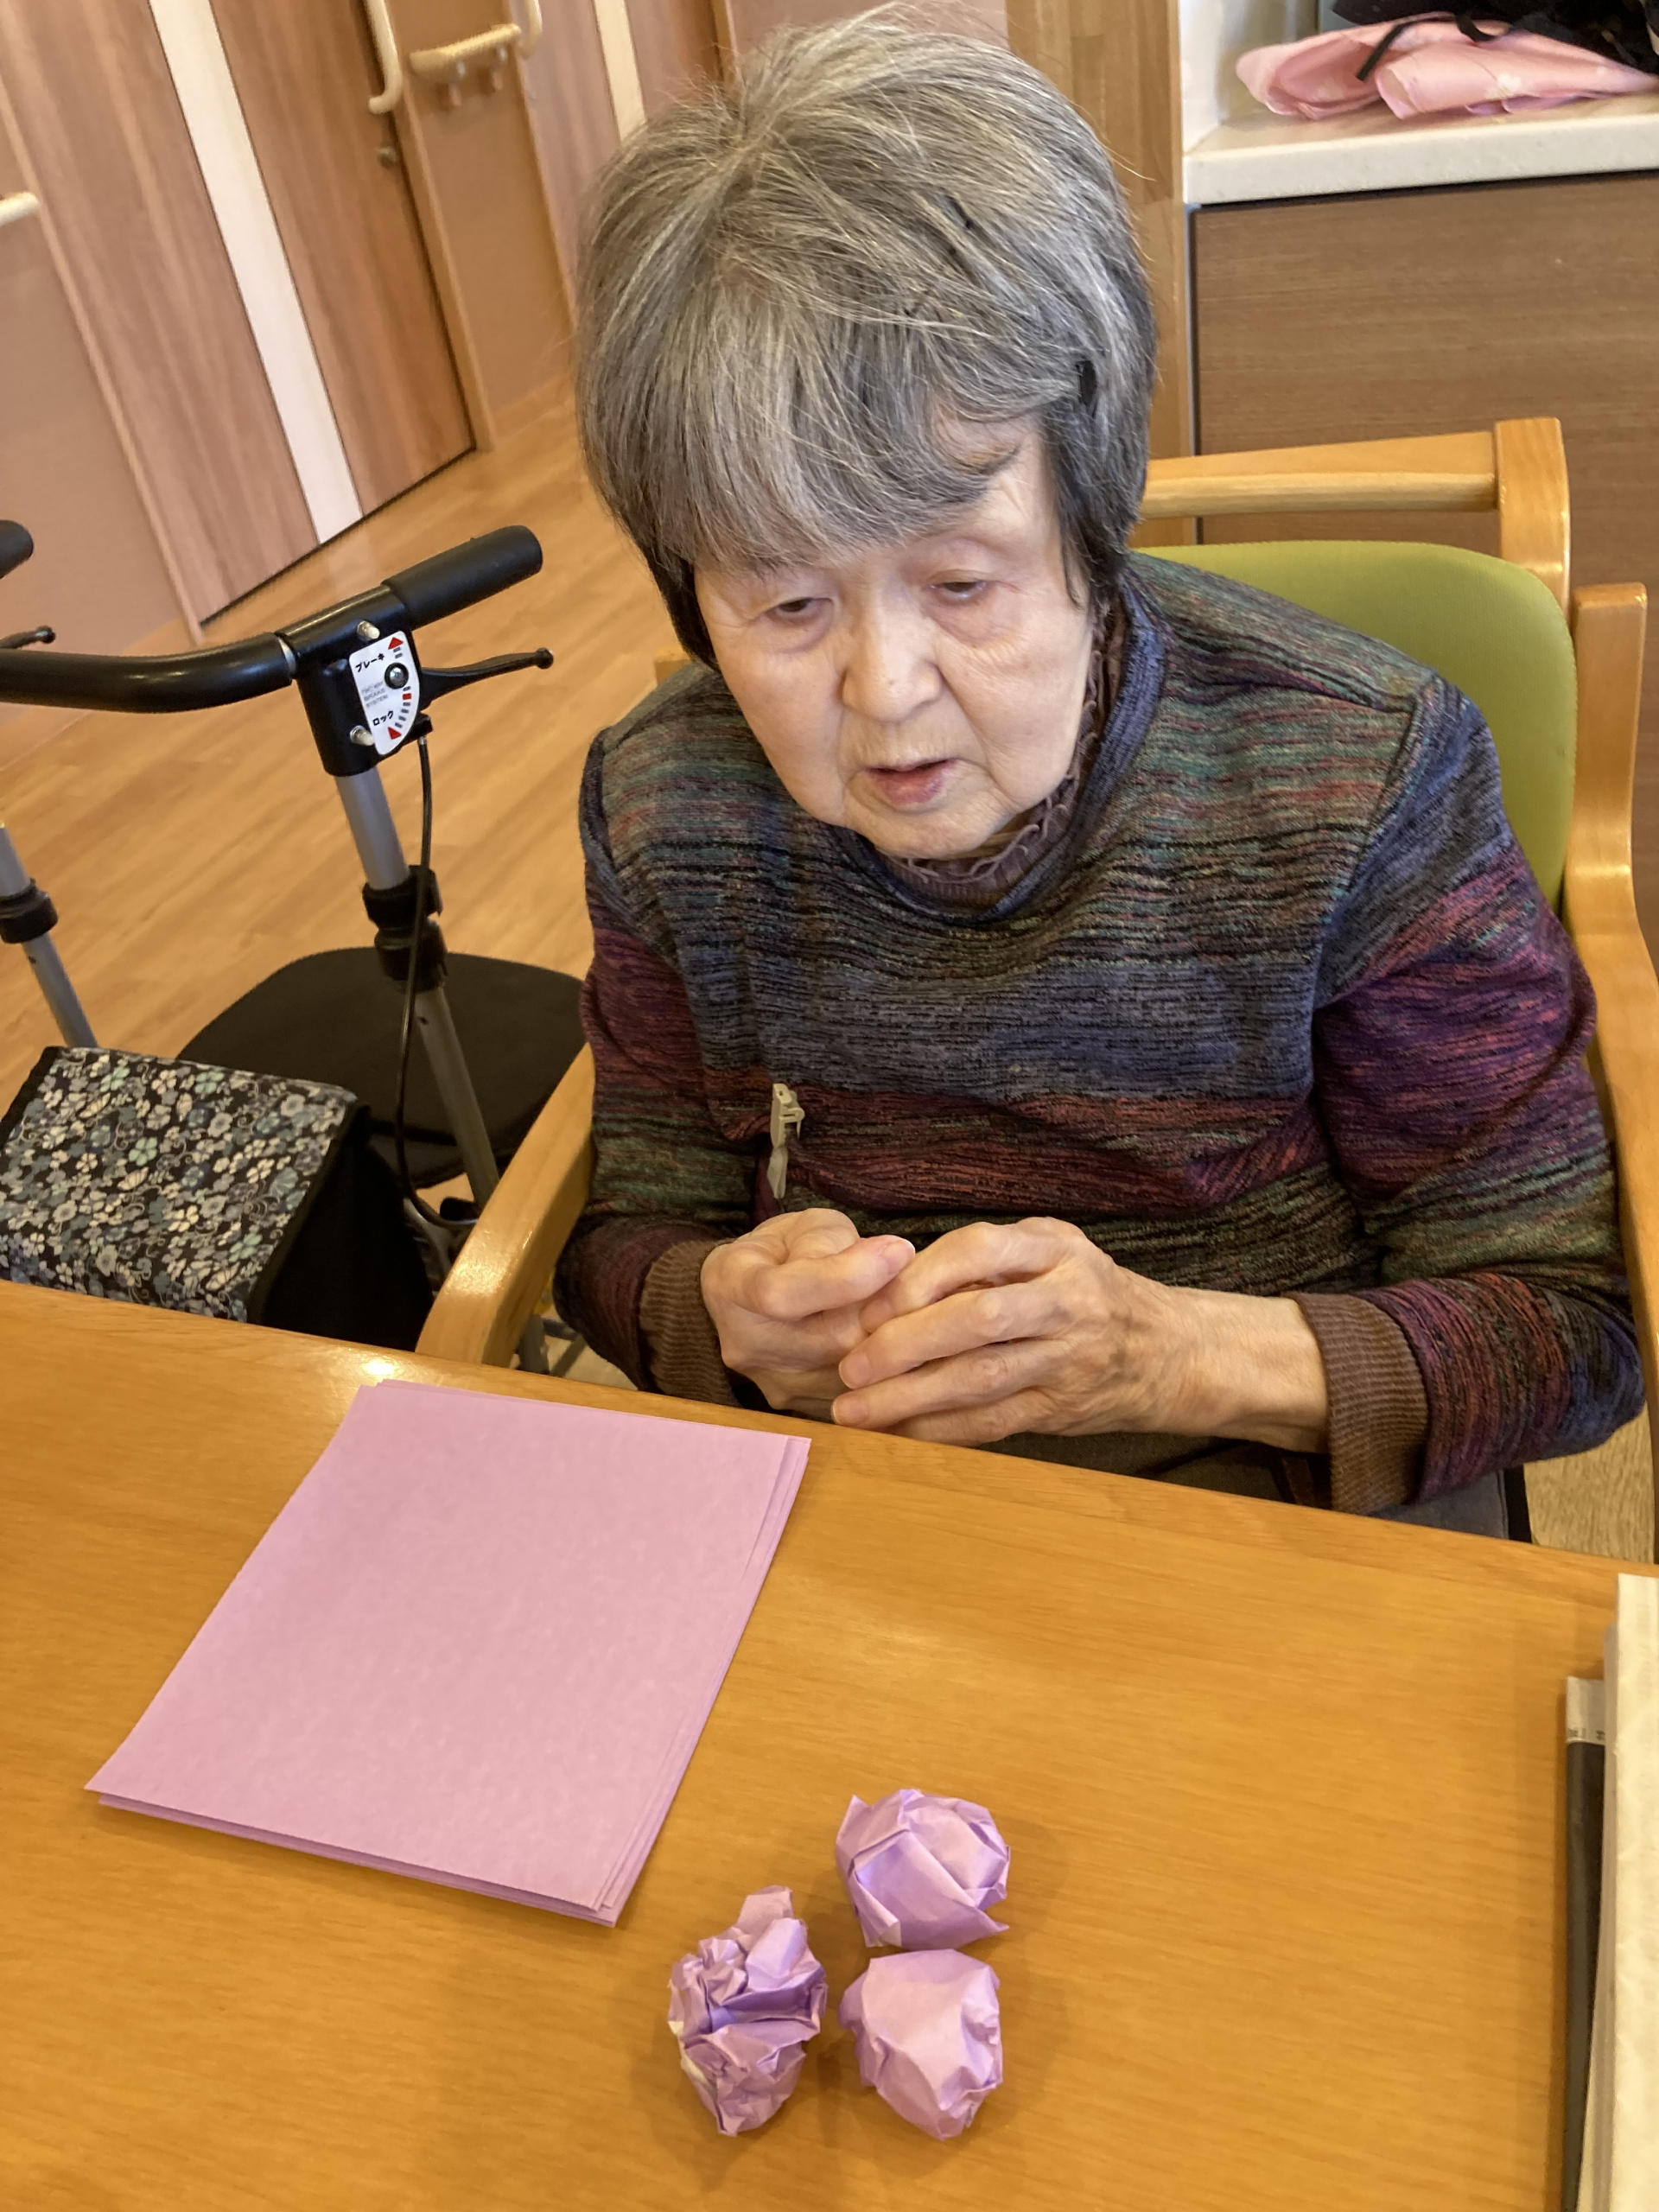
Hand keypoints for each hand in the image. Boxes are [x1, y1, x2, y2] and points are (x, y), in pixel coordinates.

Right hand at [700, 1209, 914, 1417]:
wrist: (747, 1302)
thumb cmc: (782, 1253)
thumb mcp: (802, 1227)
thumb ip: (835, 1243)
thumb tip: (890, 1260)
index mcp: (732, 1286)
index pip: (782, 1293)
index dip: (845, 1276)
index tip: (899, 1250)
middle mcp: (747, 1346)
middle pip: (832, 1340)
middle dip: (887, 1309)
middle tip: (918, 1281)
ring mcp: (775, 1386)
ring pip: (855, 1374)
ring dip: (893, 1340)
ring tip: (907, 1308)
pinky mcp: (805, 1408)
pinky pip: (860, 1395)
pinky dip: (889, 1368)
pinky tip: (901, 1341)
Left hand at [831, 1217, 1327, 1452]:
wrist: (1164, 1351)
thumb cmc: (1081, 1292)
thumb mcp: (1047, 1250)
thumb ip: (983, 1258)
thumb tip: (885, 1283)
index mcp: (1055, 1247)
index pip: (979, 1250)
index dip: (919, 1278)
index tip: (870, 1306)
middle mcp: (1068, 1299)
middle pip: (979, 1319)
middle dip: (906, 1344)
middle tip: (850, 1367)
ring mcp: (1070, 1358)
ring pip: (982, 1379)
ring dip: (911, 1397)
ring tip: (856, 1411)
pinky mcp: (1063, 1408)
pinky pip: (995, 1422)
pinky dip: (943, 1429)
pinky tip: (900, 1432)